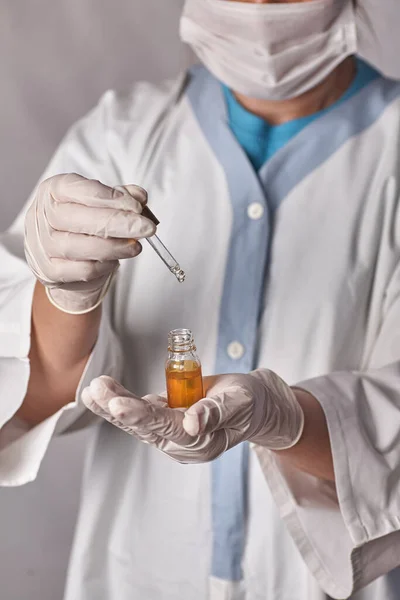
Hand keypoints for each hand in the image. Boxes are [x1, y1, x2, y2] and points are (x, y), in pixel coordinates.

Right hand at [24, 174, 155, 314]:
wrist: (65, 261)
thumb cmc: (83, 227)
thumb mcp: (101, 205)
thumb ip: (121, 197)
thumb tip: (139, 196)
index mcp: (53, 191)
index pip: (79, 189)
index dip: (110, 197)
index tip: (136, 206)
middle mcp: (41, 215)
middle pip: (80, 218)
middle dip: (119, 223)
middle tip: (146, 228)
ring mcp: (42, 245)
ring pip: (82, 246)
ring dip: (116, 247)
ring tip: (135, 246)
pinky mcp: (49, 271)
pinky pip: (83, 270)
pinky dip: (105, 265)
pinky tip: (115, 260)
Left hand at [81, 369, 304, 463]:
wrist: (253, 405)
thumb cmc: (249, 402)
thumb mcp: (239, 402)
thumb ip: (216, 413)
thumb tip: (192, 425)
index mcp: (200, 442)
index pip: (166, 426)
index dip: (141, 414)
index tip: (118, 404)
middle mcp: (181, 443)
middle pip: (144, 426)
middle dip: (118, 408)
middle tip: (97, 390)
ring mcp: (171, 434)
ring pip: (137, 421)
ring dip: (112, 405)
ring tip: (92, 389)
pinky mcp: (166, 421)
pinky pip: (139, 413)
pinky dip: (119, 403)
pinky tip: (100, 393)